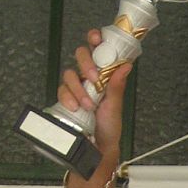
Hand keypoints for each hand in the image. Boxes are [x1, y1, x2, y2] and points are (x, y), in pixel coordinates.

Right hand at [57, 29, 130, 158]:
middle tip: (94, 78)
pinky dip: (68, 98)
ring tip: (88, 104)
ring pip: (69, 74)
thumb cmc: (109, 128)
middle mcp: (88, 78)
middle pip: (80, 56)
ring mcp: (76, 88)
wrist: (99, 148)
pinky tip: (75, 107)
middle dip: (86, 64)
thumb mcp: (115, 106)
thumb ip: (117, 86)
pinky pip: (61, 91)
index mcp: (103, 75)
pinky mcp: (66, 100)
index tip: (96, 38)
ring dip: (78, 88)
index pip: (97, 50)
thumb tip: (126, 65)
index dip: (95, 40)